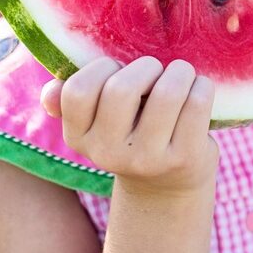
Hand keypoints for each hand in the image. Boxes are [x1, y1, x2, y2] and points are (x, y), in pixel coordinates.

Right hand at [40, 57, 218, 195]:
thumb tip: (50, 93)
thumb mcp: (98, 123)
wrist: (168, 185)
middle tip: (157, 71)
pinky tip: (200, 89)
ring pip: (167, 94)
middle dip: (146, 67)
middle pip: (122, 89)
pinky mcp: (185, 159)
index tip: (119, 70)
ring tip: (182, 75)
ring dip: (180, 72)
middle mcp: (109, 153)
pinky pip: (197, 104)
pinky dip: (202, 87)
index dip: (102, 68)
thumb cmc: (132, 134)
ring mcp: (149, 159)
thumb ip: (72, 102)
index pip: (78, 91)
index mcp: (79, 137)